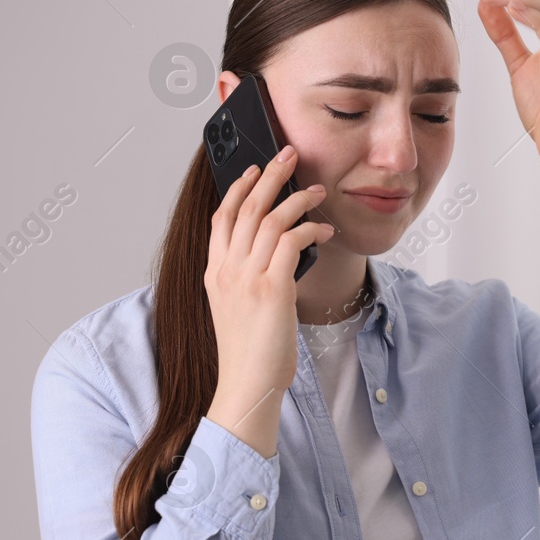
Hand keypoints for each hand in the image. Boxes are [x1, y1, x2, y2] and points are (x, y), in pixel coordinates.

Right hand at [203, 144, 333, 455]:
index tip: (253, 169)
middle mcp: (227, 269)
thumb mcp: (236, 308)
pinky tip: (325, 230)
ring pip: (271, 219)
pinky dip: (311, 228)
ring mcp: (247, 277)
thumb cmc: (248, 354)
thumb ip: (247, 277)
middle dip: (269, 174)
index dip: (238, 188)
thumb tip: (276, 252)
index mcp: (214, 272)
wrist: (247, 385)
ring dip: (298, 198)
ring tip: (318, 190)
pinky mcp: (272, 288)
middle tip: (288, 154)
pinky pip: (292, 241)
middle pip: (246, 207)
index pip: (222, 217)